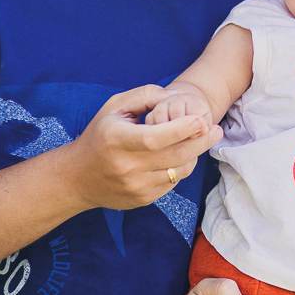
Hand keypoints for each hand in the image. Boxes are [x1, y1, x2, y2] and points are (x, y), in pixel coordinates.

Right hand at [63, 84, 221, 211]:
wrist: (77, 177)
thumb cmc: (100, 135)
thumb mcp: (115, 107)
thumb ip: (145, 95)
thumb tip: (174, 96)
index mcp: (117, 140)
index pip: (155, 138)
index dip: (182, 129)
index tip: (202, 120)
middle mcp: (126, 166)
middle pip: (174, 156)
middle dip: (201, 142)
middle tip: (216, 129)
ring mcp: (135, 186)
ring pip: (178, 171)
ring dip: (194, 155)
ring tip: (201, 140)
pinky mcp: (142, 199)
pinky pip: (172, 183)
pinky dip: (181, 168)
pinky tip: (181, 155)